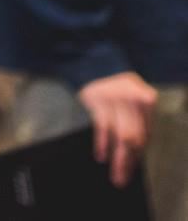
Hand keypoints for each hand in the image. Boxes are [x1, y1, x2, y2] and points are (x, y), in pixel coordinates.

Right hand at [78, 71, 157, 186]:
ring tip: (116, 176)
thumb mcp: (133, 96)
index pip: (146, 134)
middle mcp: (134, 101)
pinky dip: (102, 143)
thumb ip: (138, 118)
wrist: (93, 61)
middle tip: (124, 179)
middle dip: (130, 162)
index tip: (134, 166)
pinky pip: (102, 127)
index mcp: (147, 100)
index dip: (140, 152)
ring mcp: (115, 101)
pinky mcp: (98, 101)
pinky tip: (101, 156)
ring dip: (118, 159)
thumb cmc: (116, 83)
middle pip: (134, 138)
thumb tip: (135, 148)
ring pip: (120, 136)